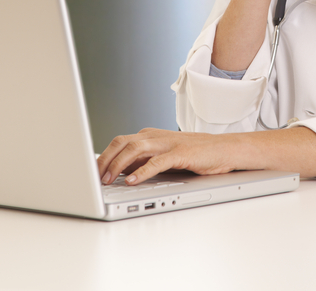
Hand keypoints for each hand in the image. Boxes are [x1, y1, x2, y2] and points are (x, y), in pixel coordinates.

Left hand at [97, 128, 241, 184]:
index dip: (102, 157)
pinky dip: (142, 172)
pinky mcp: (180, 153)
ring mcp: (168, 143)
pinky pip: (156, 162)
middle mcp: (155, 136)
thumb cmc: (195, 155)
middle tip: (94, 178)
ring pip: (135, 149)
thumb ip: (143, 161)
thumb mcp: (163, 156)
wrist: (225, 149)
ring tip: (108, 180)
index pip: (118, 142)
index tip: (91, 172)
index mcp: (149, 135)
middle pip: (121, 142)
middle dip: (105, 160)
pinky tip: (132, 181)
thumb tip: (118, 172)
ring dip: (118, 166)